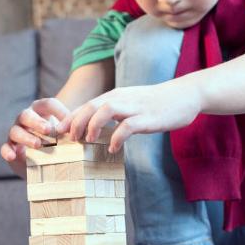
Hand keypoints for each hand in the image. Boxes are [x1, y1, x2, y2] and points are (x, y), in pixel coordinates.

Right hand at [0, 97, 69, 177]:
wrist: (42, 161)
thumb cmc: (56, 142)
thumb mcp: (64, 135)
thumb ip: (70, 130)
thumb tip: (81, 131)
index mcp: (40, 111)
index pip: (47, 104)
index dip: (58, 111)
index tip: (69, 121)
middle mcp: (25, 119)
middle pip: (27, 115)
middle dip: (37, 122)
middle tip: (49, 130)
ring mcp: (16, 132)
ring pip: (15, 131)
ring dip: (26, 137)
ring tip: (38, 145)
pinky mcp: (10, 148)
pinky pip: (4, 147)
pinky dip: (7, 151)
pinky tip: (13, 156)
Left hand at [57, 80, 202, 151]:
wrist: (184, 95)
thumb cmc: (156, 103)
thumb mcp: (131, 104)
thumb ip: (114, 113)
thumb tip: (96, 129)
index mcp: (115, 96)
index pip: (87, 105)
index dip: (70, 118)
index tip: (59, 132)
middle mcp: (121, 98)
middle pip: (91, 106)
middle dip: (76, 121)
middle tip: (68, 138)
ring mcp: (134, 107)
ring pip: (105, 110)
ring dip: (92, 125)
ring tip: (87, 141)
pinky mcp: (147, 117)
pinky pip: (128, 126)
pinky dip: (117, 137)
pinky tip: (114, 149)